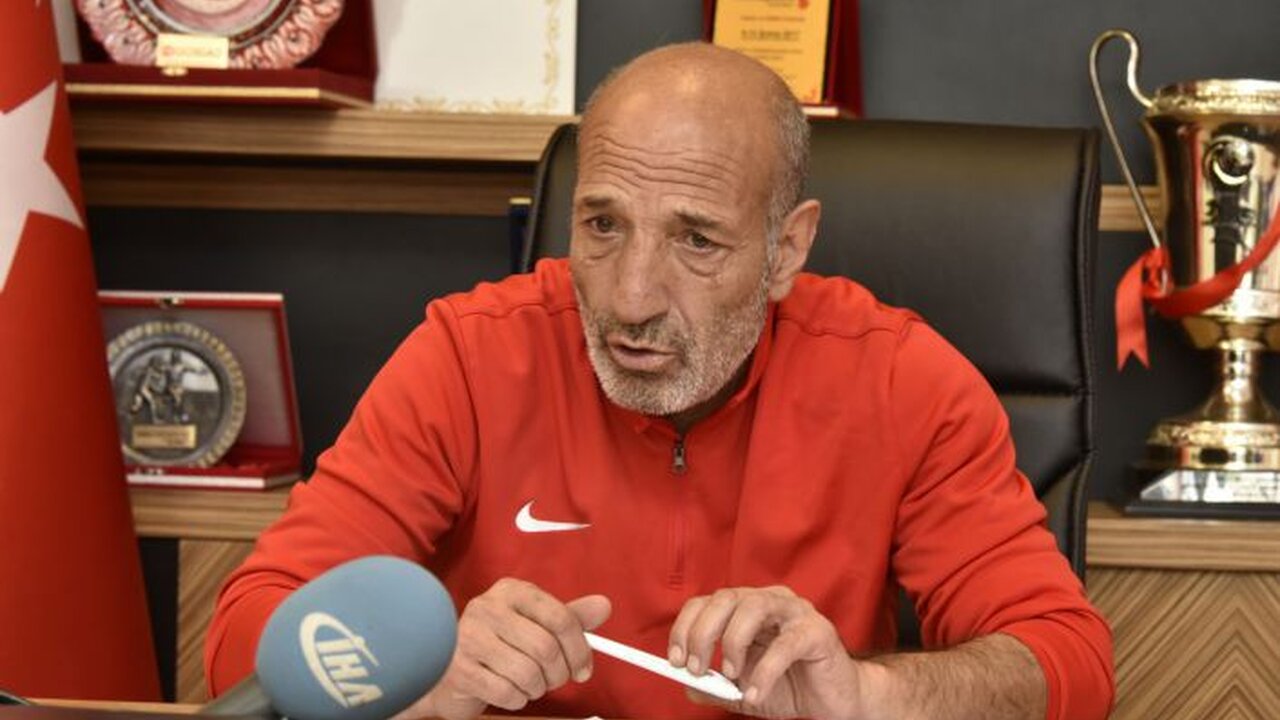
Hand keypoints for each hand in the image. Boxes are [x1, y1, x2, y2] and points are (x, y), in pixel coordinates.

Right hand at [395, 578, 610, 719]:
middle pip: (546, 648)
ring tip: (529, 684)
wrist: (449, 669)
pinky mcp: (459, 669)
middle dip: (558, 673)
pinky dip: (517, 699)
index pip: (560, 617)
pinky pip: (507, 692)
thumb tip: (604, 606)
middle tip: (555, 680)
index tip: (584, 668)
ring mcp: (469, 637)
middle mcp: (488, 608)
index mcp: (512, 591)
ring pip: (528, 673)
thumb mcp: (536, 625)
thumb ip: (570, 617)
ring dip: (537, 688)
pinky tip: (510, 691)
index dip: (580, 649)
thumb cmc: (499, 645)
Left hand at [669, 586, 867, 719]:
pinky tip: (755, 692)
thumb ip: (716, 686)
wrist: (834, 701)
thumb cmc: (789, 687)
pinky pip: (785, 645)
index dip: (686, 627)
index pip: (707, 602)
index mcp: (748, 608)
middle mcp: (770, 601)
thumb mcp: (743, 689)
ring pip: (753, 608)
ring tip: (731, 675)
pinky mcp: (818, 632)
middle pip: (726, 598)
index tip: (675, 660)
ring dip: (732, 643)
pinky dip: (764, 672)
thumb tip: (686, 685)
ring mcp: (796, 612)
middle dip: (703, 633)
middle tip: (696, 668)